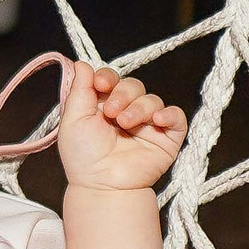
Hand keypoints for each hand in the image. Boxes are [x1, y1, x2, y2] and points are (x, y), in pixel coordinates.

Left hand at [57, 64, 187, 192]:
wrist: (102, 185)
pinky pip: (175, 116)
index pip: (111, 79)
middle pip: (133, 85)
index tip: (101, 84)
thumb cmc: (83, 157)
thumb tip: (81, 63)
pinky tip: (155, 120)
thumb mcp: (73, 119)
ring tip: (126, 124)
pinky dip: (168, 114)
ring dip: (139, 107)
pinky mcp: (166, 137)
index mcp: (103, 106)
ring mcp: (147, 125)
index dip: (108, 77)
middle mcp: (126, 112)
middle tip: (112, 113)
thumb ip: (79, 89)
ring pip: (152, 99)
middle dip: (123, 94)